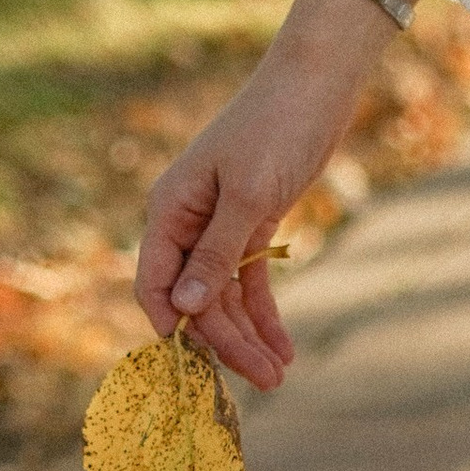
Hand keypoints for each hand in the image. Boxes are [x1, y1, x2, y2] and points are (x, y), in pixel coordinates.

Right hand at [133, 0, 420, 388]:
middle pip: (196, 298)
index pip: (155, 283)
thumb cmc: (275, 130)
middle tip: (268, 382)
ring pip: (224, 296)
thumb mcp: (248, 196)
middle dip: (228, 342)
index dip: (172, 327)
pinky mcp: (251, 224)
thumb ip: (217, 255)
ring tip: (280, 375)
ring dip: (250, 336)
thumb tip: (184, 308)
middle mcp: (187, 221)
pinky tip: (285, 347)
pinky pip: (250, 281)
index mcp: (170, 209)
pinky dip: (266, 313)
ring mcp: (218, 225)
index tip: (195, 369)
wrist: (315, 88)